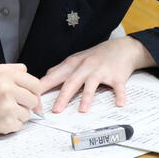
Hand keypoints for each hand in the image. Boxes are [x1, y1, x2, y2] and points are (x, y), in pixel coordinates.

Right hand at [0, 64, 41, 134]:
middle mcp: (6, 88)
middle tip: (12, 104)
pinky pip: (19, 125)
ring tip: (0, 112)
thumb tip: (31, 78)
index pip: (35, 83)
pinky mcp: (4, 123)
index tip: (27, 95)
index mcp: (4, 73)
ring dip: (17, 115)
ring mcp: (6, 107)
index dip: (32, 90)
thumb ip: (11, 70)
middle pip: (34, 99)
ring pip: (27, 114)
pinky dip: (10, 125)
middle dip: (25, 103)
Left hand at [39, 36, 154, 113]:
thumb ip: (62, 69)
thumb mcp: (77, 59)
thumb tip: (46, 77)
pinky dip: (119, 95)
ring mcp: (101, 71)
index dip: (44, 89)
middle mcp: (86, 66)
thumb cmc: (98, 55)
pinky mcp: (117, 76)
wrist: (123, 47)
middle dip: (63, 96)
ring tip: (82, 110)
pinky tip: (119, 104)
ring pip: (92, 84)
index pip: (54, 77)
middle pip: (72, 82)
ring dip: (87, 97)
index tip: (35, 101)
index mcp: (74, 64)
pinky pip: (118, 87)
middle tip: (56, 110)